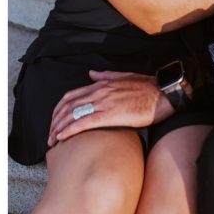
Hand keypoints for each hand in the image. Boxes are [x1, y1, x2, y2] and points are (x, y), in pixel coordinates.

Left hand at [47, 71, 172, 146]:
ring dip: (59, 128)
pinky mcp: (111, 115)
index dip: (59, 109)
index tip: (54, 121)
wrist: (164, 93)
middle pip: (67, 106)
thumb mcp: (124, 76)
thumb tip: (91, 74)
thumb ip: (105, 75)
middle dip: (55, 121)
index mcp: (101, 84)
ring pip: (72, 114)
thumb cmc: (148, 87)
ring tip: (52, 140)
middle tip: (49, 134)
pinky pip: (84, 123)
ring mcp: (103, 103)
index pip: (71, 96)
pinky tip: (63, 138)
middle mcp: (98, 92)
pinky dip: (70, 130)